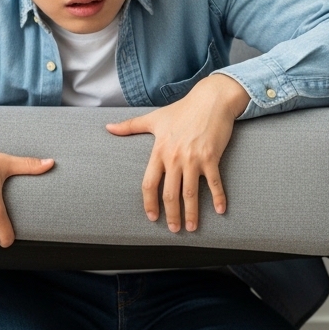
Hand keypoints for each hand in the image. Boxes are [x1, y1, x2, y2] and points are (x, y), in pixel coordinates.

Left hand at [106, 74, 248, 232]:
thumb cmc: (183, 109)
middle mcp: (174, 158)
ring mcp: (194, 159)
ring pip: (190, 194)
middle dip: (171, 215)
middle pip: (170, 194)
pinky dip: (218, 198)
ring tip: (192, 228)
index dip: (149, 203)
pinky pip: (214, 183)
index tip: (152, 217)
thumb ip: (130, 126)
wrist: (211, 99)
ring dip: (191, 214)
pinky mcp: (212, 157)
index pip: (149, 184)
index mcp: (159, 151)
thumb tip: (108, 127)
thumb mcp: (154, 118)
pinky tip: (220, 210)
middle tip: (173, 229)